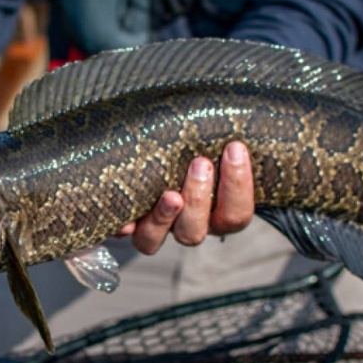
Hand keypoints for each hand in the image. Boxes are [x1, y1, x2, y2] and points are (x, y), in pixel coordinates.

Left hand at [118, 141, 254, 254]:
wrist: (151, 148)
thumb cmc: (195, 142)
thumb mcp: (214, 140)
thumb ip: (225, 136)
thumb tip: (237, 123)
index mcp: (216, 211)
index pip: (236, 213)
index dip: (238, 186)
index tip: (235, 148)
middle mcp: (186, 224)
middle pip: (195, 231)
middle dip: (199, 198)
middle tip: (200, 163)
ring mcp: (154, 227)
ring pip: (157, 240)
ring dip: (164, 217)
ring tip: (169, 194)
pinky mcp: (128, 223)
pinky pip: (124, 235)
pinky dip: (124, 227)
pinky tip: (125, 219)